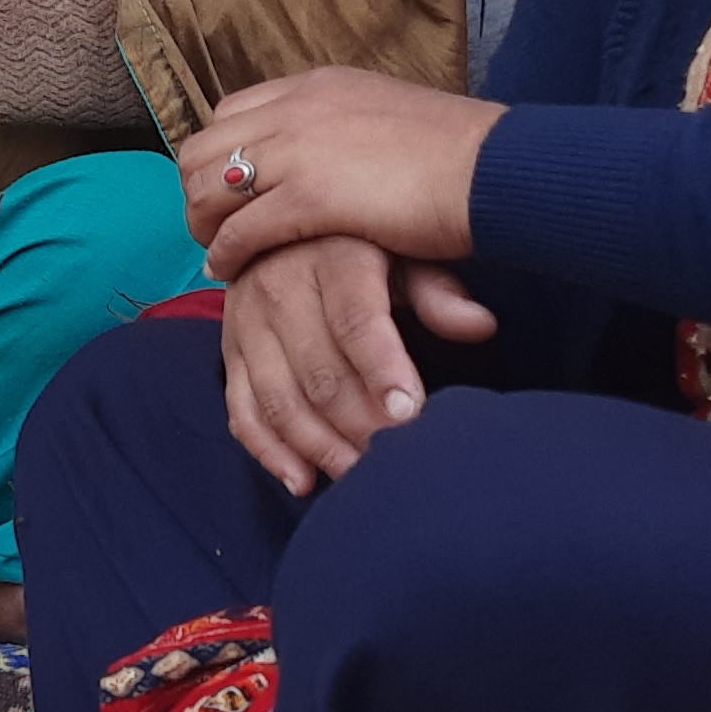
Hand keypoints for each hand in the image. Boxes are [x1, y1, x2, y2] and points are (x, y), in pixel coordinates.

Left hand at [186, 69, 499, 274]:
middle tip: (214, 227)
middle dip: (199, 191)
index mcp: (316, 86)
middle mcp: (297, 109)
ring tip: (220, 251)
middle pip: (205, 147)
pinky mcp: (309, 197)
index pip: (233, 112)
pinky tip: (232, 271)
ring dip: (205, 223)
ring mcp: (299, 150)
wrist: (497, 170)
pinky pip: (239, 230)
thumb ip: (347, 130)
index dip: (222, 155)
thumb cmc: (458, 156)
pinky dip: (226, 253)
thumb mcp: (388, 118)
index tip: (231, 191)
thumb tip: (333, 154)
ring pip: (209, 187)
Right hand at [219, 236, 494, 492]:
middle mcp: (279, 288)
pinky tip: (303, 480)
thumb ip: (437, 291)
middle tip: (397, 458)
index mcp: (332, 257)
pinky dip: (269, 452)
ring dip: (319, 446)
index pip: (354, 320)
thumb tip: (481, 326)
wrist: (280, 230)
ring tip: (359, 476)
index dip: (381, 369)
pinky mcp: (228, 354)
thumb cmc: (363, 251)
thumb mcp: (403, 253)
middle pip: (317, 371)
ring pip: (278, 399)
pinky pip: (241, 412)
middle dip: (358, 422)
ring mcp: (246, 325)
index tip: (411, 413)